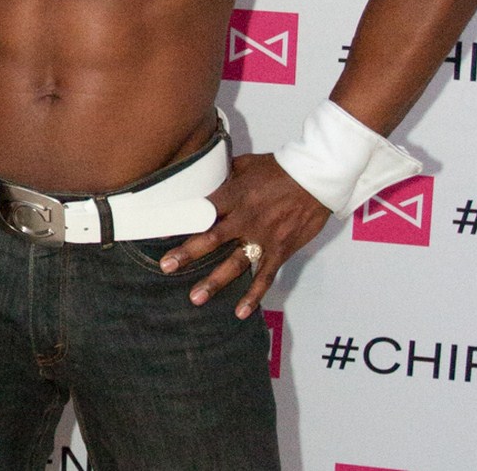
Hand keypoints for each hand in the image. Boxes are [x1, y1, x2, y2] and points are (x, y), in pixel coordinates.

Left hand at [159, 153, 328, 318]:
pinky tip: (241, 311)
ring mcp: (263, 237)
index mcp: (234, 195)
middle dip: (188, 254)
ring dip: (215, 282)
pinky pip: (265, 276)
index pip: (202, 211)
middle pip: (212, 238)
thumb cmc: (280, 169)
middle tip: (167, 267)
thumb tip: (205, 174)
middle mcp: (246, 218)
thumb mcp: (246, 164)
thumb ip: (224, 173)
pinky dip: (254, 295)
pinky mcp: (280, 250)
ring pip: (235, 263)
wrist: (316, 179)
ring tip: (195, 298)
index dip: (182, 222)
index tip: (160, 234)